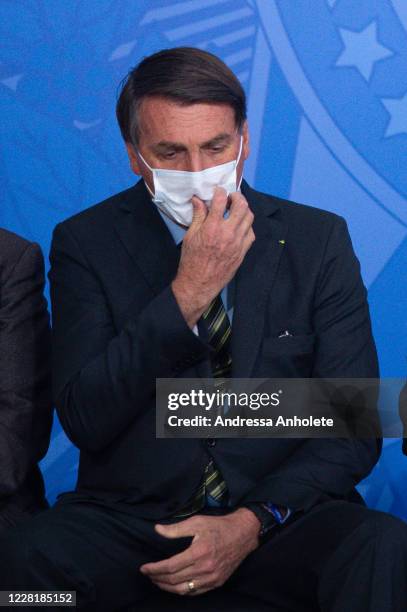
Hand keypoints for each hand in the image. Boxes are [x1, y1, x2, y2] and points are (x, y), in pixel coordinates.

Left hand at [139, 508, 259, 595]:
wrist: (243, 534)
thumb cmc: (219, 526)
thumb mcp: (197, 522)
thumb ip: (175, 529)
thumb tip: (157, 529)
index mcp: (199, 552)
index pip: (170, 566)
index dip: (155, 569)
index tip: (144, 568)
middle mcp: (205, 568)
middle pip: (174, 580)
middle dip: (157, 578)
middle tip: (147, 574)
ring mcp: (212, 578)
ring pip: (183, 590)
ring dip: (167, 587)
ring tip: (157, 581)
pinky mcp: (217, 583)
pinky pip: (195, 592)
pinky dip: (181, 591)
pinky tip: (174, 585)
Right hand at [171, 187, 254, 327]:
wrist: (199, 283)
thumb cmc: (191, 260)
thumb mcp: (191, 236)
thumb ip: (198, 216)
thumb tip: (198, 199)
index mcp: (212, 227)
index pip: (221, 200)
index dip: (220, 191)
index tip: (218, 191)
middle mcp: (228, 233)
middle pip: (241, 206)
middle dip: (237, 197)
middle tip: (231, 197)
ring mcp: (238, 243)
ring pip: (249, 218)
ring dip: (244, 209)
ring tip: (236, 209)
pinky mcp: (243, 251)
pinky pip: (251, 233)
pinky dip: (247, 225)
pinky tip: (239, 226)